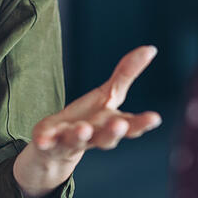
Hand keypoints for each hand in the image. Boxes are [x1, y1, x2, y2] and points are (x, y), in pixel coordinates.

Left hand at [13, 45, 161, 197]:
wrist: (56, 148)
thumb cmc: (90, 118)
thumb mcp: (108, 95)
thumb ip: (127, 74)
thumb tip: (152, 48)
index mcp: (109, 124)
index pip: (130, 126)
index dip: (142, 123)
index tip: (155, 118)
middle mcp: (93, 136)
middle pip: (105, 137)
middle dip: (112, 132)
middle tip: (119, 125)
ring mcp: (70, 140)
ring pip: (76, 140)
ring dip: (80, 135)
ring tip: (83, 129)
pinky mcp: (48, 142)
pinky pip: (46, 143)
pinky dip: (45, 142)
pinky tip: (41, 140)